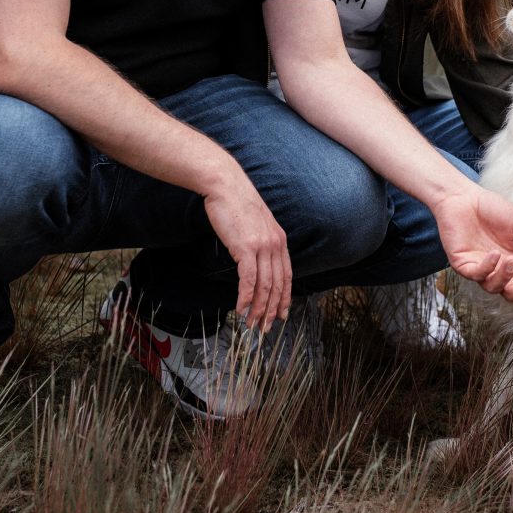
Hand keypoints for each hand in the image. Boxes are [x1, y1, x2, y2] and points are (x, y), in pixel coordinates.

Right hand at [202, 174, 292, 331]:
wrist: (225, 184)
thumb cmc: (236, 203)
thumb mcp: (256, 223)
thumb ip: (261, 242)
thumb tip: (256, 261)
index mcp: (280, 240)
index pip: (286, 276)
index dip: (284, 298)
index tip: (281, 315)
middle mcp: (275, 244)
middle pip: (277, 286)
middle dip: (272, 310)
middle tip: (264, 327)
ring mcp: (262, 246)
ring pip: (264, 287)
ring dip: (258, 309)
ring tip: (251, 323)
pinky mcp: (246, 247)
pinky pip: (248, 280)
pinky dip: (245, 297)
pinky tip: (240, 308)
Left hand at [433, 186, 512, 335]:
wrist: (463, 197)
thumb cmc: (492, 208)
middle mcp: (496, 271)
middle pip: (510, 295)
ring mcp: (479, 269)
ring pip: (493, 287)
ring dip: (503, 277)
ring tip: (508, 259)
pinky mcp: (463, 264)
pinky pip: (476, 275)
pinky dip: (487, 268)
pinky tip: (493, 255)